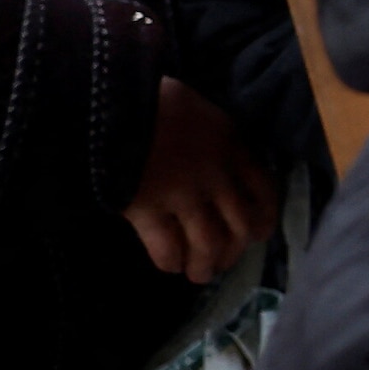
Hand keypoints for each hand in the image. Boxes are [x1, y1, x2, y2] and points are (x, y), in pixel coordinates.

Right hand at [124, 75, 270, 281]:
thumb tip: (216, 154)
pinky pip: (166, 247)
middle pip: (240, 225)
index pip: (264, 188)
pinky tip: (169, 264)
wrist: (103, 98)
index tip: (259, 232)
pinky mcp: (146, 208)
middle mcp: (214, 173)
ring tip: (198, 274)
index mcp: (229, 143)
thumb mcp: (193, 104)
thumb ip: (209, 133)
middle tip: (224, 260)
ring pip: (209, 243)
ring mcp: (181, 193)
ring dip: (206, 264)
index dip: (265, 216)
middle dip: (235, 249)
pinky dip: (170, 260)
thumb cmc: (146, 95)